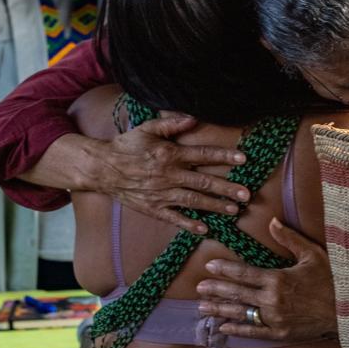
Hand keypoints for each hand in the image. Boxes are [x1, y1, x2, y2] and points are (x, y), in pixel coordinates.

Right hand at [92, 114, 249, 233]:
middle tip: (247, 194)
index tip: (243, 159)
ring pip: (193, 200)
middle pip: (203, 181)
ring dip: (215, 206)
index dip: (224, 156)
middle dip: (227, 188)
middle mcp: (168, 175)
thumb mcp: (147, 129)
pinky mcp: (152, 207)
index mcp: (169, 154)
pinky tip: (205, 229)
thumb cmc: (126, 146)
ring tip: (234, 210)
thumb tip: (193, 118)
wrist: (101, 168)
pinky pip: (173, 218)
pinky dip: (189, 224)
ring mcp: (161, 193)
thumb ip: (171, 124)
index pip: (202, 154)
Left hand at [197, 219, 338, 342]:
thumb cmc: (333, 279)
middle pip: (237, 293)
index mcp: (278, 278)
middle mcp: (272, 299)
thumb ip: (289, 238)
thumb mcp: (313, 254)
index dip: (225, 270)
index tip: (209, 267)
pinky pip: (254, 332)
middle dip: (216, 290)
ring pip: (241, 313)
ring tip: (203, 308)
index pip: (244, 273)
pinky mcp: (280, 333)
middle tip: (199, 288)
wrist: (348, 309)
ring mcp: (275, 318)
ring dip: (220, 310)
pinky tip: (223, 328)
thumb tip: (272, 221)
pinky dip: (238, 330)